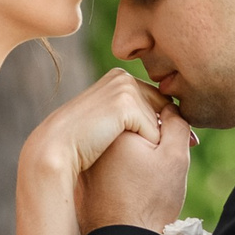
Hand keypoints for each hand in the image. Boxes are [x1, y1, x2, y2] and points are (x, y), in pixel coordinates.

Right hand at [20, 67, 168, 189]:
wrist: (56, 149)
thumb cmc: (79, 144)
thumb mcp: (106, 124)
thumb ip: (127, 118)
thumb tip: (160, 126)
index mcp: (118, 78)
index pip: (156, 101)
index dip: (163, 123)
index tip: (179, 143)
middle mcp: (122, 77)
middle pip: (163, 108)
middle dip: (166, 131)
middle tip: (178, 148)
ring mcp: (124, 88)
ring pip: (160, 120)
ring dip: (154, 141)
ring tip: (143, 157)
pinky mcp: (125, 103)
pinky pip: (154, 131)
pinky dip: (147, 147)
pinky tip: (131, 157)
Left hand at [78, 102, 194, 234]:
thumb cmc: (151, 202)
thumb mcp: (174, 156)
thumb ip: (176, 121)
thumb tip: (167, 107)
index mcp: (116, 126)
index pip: (152, 113)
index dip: (169, 134)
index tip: (170, 162)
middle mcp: (96, 139)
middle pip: (135, 129)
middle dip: (153, 144)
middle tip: (159, 176)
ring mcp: (88, 158)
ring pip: (125, 147)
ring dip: (141, 157)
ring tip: (147, 186)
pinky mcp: (86, 177)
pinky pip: (113, 165)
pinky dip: (127, 173)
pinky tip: (134, 193)